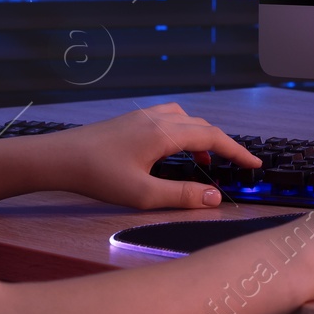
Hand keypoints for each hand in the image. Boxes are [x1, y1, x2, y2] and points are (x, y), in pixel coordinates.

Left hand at [57, 102, 261, 209]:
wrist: (59, 158)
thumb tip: (215, 197)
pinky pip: (168, 119)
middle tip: (235, 165)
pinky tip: (172, 151)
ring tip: (203, 160)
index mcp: (164, 132)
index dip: (237, 151)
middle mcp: (157, 118)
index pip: (213, 137)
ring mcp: (143, 116)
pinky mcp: (131, 120)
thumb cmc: (97, 175)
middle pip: (202, 125)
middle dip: (222, 144)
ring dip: (200, 136)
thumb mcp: (143, 194)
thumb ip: (182, 196)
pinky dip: (182, 132)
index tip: (255, 164)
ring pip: (185, 119)